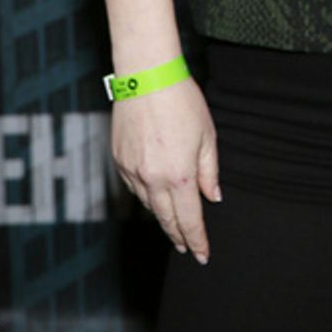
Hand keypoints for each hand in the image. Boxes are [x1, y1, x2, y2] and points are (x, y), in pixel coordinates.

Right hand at [110, 77, 221, 262]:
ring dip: (162, 215)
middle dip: (178, 236)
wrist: (146, 76)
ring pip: (148, 204)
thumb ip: (210, 171)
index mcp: (179, 176)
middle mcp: (153, 179)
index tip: (202, 255)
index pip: (189, 220)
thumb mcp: (207, 136)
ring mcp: (132, 171)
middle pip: (166, 219)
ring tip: (172, 224)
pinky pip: (134, 187)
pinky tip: (154, 194)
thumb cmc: (182, 101)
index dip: (197, 240)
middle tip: (186, 247)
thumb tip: (213, 197)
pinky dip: (146, 194)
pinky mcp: (119, 159)